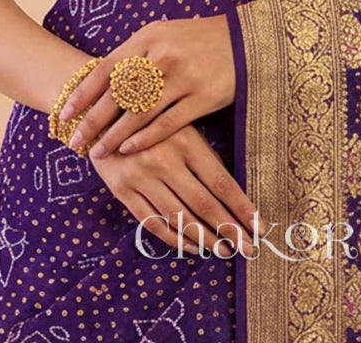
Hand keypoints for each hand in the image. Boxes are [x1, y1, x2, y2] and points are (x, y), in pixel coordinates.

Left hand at [60, 13, 234, 159]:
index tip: (66, 113)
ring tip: (98, 152)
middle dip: (93, 120)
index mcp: (148, 36)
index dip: (84, 93)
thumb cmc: (198, 40)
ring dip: (114, 136)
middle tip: (75, 140)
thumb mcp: (164, 35)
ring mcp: (182, 77)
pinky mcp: (202, 97)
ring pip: (139, 113)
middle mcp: (162, 55)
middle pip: (118, 94)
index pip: (107, 68)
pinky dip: (144, 138)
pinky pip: (166, 124)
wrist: (246, 41)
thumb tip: (104, 80)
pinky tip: (129, 150)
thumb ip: (136, 54)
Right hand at [91, 122, 265, 256]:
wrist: (100, 110)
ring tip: (223, 250)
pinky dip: (173, 239)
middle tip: (249, 249)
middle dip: (230, 230)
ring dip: (204, 239)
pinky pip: (151, 223)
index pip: (220, 183)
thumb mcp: (180, 124)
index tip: (260, 226)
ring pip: (179, 218)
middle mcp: (163, 160)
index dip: (241, 208)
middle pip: (203, 205)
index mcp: (185, 140)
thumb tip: (229, 194)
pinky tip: (190, 247)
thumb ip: (202, 154)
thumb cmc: (151, 115)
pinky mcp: (122, 191)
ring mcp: (141, 177)